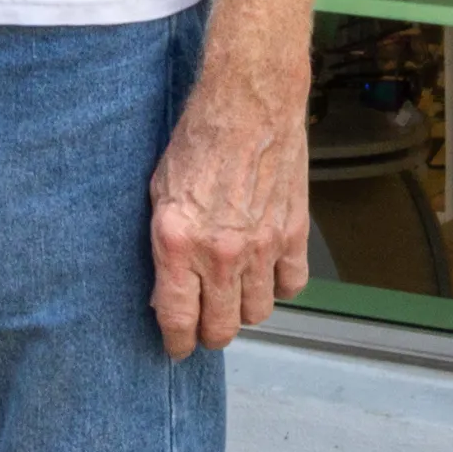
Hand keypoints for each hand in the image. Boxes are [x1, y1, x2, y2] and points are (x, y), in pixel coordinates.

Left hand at [148, 68, 310, 358]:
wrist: (247, 103)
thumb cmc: (197, 139)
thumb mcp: (159, 191)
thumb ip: (164, 245)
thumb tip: (167, 291)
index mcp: (177, 241)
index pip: (178, 320)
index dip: (177, 343)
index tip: (177, 348)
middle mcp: (219, 254)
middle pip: (221, 328)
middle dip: (210, 332)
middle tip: (205, 321)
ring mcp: (261, 248)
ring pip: (257, 314)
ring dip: (244, 308)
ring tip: (234, 289)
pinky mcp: (293, 236)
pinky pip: (291, 287)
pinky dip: (279, 284)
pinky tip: (266, 268)